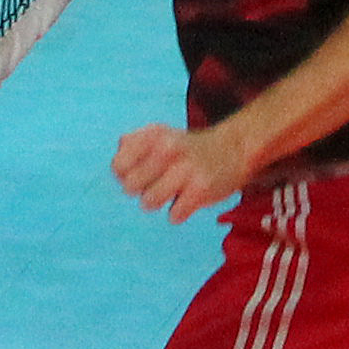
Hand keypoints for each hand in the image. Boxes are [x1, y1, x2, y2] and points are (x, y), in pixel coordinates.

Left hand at [113, 119, 248, 219]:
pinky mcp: (201, 188)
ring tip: (170, 192)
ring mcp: (185, 168)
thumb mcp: (159, 135)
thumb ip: (131, 145)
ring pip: (149, 202)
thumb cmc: (186, 148)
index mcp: (153, 134)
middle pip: (131, 187)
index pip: (118, 166)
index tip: (139, 173)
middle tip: (156, 183)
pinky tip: (187, 199)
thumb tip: (116, 166)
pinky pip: (174, 214)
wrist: (232, 149)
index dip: (125, 175)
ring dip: (158, 202)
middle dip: (141, 190)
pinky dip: (178, 212)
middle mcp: (167, 148)